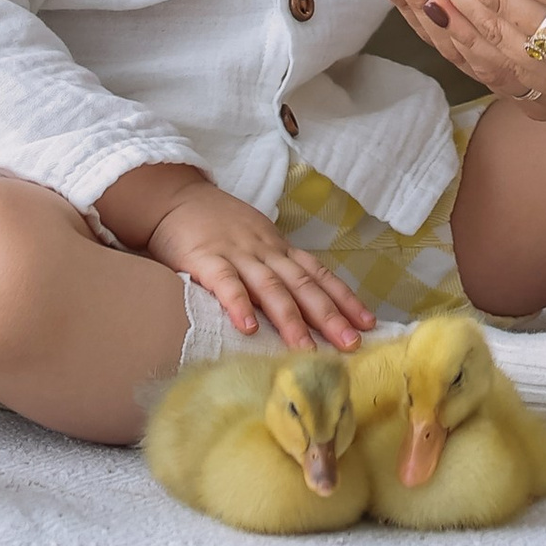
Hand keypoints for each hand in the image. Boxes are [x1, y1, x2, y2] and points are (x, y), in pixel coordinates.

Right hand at [110, 172, 372, 352]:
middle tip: (351, 344)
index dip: (345, 298)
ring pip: (270, 287)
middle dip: (330, 316)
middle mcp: (265, 251)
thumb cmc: (217, 225)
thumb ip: (274, 267)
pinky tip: (247, 328)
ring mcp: (237, 254)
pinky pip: (225, 283)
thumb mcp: (255, 241)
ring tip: (305, 348)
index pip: (319, 274)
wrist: (176, 197)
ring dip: (290, 319)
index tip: (369, 323)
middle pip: (303, 285)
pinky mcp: (205, 258)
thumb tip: (304, 302)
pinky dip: (238, 304)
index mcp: (278, 249)